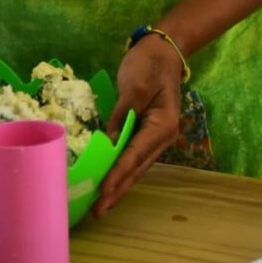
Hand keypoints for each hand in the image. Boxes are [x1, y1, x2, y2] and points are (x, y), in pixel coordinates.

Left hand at [93, 34, 182, 217]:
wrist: (162, 50)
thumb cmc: (149, 64)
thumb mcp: (135, 85)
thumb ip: (122, 115)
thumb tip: (109, 142)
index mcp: (163, 125)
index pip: (136, 155)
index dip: (118, 174)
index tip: (103, 192)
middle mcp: (162, 137)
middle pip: (137, 168)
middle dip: (118, 189)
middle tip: (98, 211)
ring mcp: (155, 136)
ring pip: (135, 166)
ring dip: (119, 185)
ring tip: (101, 205)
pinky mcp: (146, 133)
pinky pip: (132, 157)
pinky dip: (121, 171)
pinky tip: (110, 182)